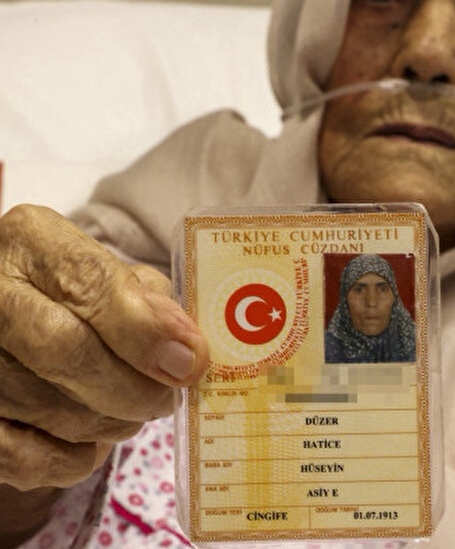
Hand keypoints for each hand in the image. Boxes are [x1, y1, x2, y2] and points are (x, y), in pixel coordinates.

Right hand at [0, 204, 209, 491]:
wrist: (18, 315)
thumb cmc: (77, 293)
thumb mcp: (113, 276)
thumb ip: (149, 303)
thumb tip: (184, 349)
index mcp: (32, 242)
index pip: (88, 283)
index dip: (145, 331)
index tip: (190, 362)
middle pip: (62, 349)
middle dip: (132, 387)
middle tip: (166, 399)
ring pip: (43, 406)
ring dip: (108, 423)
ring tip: (133, 413)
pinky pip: (18, 455)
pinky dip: (69, 458)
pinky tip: (93, 441)